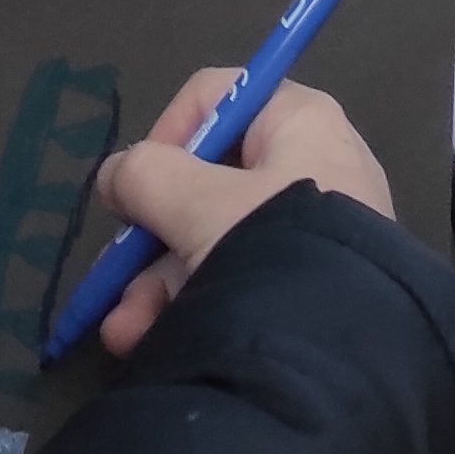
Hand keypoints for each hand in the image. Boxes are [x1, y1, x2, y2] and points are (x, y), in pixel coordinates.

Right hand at [91, 72, 397, 360]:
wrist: (337, 353)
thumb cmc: (271, 244)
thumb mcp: (197, 203)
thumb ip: (147, 177)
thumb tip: (117, 174)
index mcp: (300, 121)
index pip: (219, 99)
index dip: (168, 135)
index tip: (137, 186)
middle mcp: (311, 168)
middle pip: (208, 182)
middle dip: (152, 233)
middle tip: (116, 272)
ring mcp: (311, 236)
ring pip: (214, 241)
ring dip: (157, 283)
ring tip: (123, 327)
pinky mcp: (307, 292)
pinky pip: (237, 284)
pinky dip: (190, 306)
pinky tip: (145, 339)